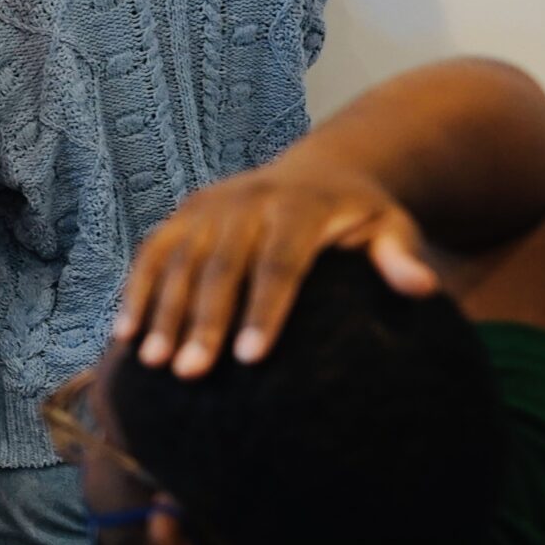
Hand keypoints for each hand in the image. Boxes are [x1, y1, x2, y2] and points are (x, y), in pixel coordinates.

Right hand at [115, 159, 438, 378]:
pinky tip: (124, 335)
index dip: (265, 310)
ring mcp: (209, 205)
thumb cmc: (360, 218)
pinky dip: (135, 291)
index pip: (280, 262)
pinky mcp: (184, 212)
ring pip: (178, 260)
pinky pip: (152, 252)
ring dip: (162, 313)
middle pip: (220, 266)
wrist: (322, 170)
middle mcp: (246, 200)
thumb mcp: (392, 228)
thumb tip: (420, 287)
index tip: (252, 360)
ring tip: (154, 364)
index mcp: (299, 205)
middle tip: (191, 374)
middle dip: (202, 322)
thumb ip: (400, 256)